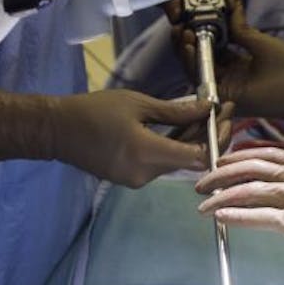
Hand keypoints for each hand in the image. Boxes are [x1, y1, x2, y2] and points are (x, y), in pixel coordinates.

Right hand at [46, 89, 234, 187]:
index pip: (198, 157)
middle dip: (210, 136)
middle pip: (191, 160)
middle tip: (223, 110)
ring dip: (193, 142)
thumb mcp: (138, 104)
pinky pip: (161, 164)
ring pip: (176, 162)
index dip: (218, 139)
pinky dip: (174, 148)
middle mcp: (145, 174)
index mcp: (147, 153)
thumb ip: (176, 112)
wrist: (57, 131)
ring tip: (205, 114)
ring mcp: (137, 180)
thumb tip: (207, 108)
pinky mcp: (131, 179)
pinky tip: (183, 128)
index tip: (226, 116)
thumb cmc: (94, 111)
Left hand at [196, 147, 283, 284]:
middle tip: (202, 179)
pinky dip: (233, 214)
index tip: (225, 161)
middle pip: (252, 164)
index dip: (243, 155)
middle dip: (222, 170)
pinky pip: (257, 215)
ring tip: (202, 202)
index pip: (271, 153)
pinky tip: (217, 217)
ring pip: (248, 187)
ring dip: (220, 194)